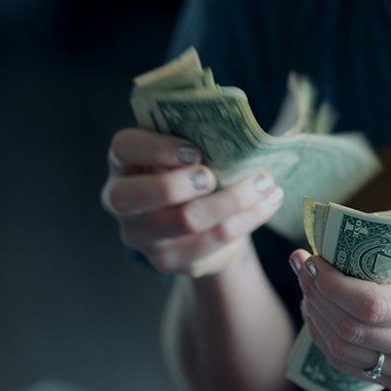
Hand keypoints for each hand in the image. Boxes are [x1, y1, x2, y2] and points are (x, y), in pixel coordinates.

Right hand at [101, 128, 283, 276]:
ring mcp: (145, 238)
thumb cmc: (192, 171)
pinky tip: (268, 203)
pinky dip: (248, 220)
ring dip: (233, 200)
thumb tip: (240, 129)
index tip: (194, 150)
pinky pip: (214, 243)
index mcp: (124, 163)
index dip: (155, 148)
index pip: (124, 148)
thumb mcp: (187, 150)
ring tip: (266, 183)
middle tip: (214, 176)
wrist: (200, 219)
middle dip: (178, 184)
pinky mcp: (172, 261)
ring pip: (186, 221)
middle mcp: (122, 203)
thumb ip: (198, 136)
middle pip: (136, 196)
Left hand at [291, 245, 390, 390]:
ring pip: (344, 353)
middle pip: (351, 330)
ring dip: (315, 316)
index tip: (312, 258)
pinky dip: (326, 337)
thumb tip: (332, 237)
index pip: (371, 305)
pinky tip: (319, 310)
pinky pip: (350, 366)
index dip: (331, 283)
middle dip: (315, 294)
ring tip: (307, 285)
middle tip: (301, 264)